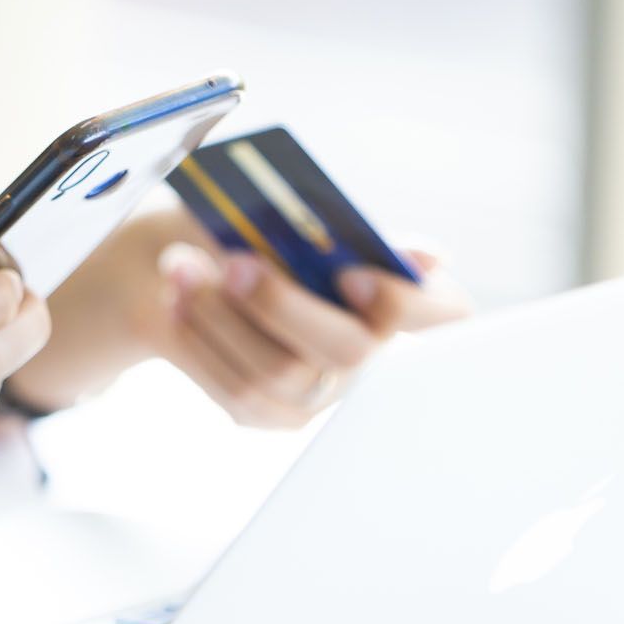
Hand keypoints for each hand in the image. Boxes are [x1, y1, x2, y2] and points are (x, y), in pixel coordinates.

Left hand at [13, 204, 468, 427]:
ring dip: (220, 314)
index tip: (354, 273)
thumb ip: (338, 228)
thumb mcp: (290, 210)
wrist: (195, 257)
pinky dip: (200, 337)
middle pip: (348, 350)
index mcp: (400, 291)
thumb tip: (427, 257)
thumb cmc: (259, 227)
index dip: (410, 303)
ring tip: (178, 264)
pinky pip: (235, 388)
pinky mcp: (273, 413)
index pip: (447, 314)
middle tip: (232, 263)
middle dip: (283, 305)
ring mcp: (324, 391)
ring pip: (277, 372)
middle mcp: (374, 351)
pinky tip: (176, 297)